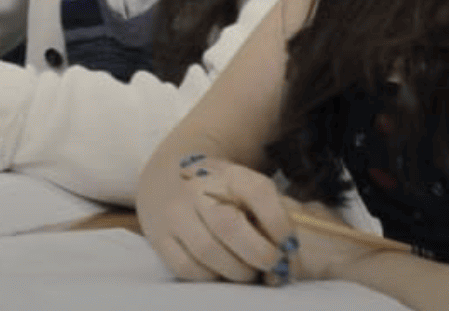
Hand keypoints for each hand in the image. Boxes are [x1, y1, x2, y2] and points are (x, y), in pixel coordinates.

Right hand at [142, 153, 309, 285]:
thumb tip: (288, 250)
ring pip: (207, 251)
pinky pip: (186, 267)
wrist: (168, 178)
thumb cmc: (218, 190)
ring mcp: (173, 214)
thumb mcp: (244, 185)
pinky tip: (219, 269)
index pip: (257, 192)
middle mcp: (194, 189)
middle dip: (259, 253)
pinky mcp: (159, 238)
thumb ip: (269, 210)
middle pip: (229, 225)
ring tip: (247, 270)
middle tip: (271, 264)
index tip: (290, 243)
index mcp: (225, 173)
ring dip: (236, 270)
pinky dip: (209, 275)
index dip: (279, 222)